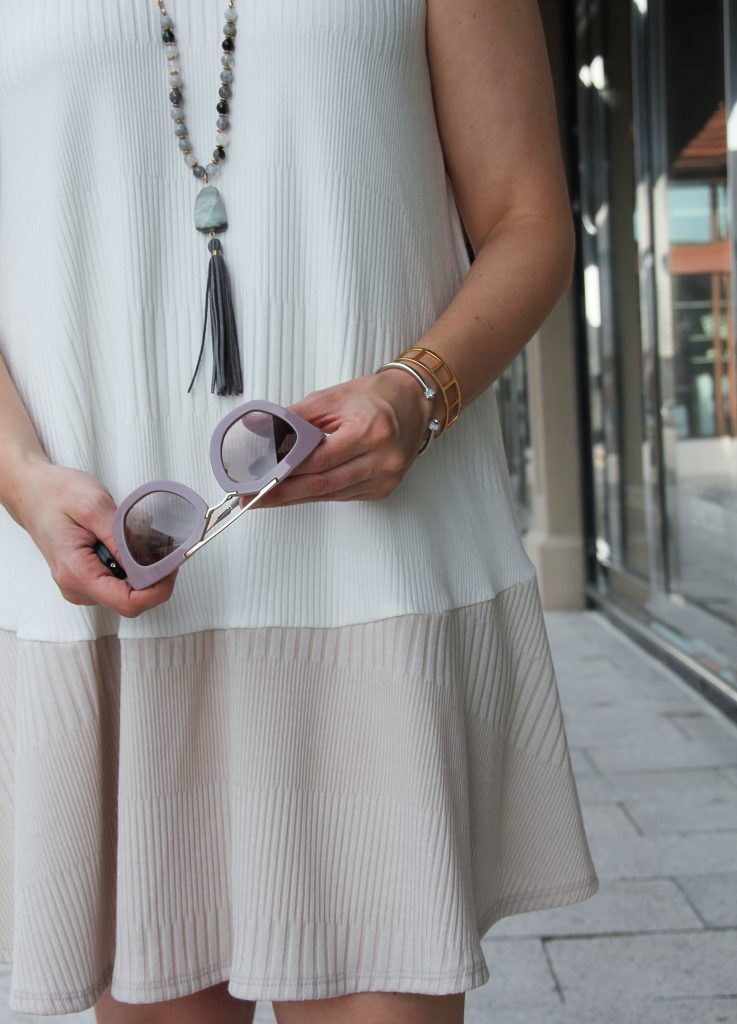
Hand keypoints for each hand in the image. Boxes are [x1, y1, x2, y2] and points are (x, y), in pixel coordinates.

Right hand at [8, 456, 177, 615]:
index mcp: (77, 573)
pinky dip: (134, 566)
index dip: (158, 588)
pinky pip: (121, 582)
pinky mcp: (88, 579)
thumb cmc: (57, 494)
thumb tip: (150, 561)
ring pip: (128, 592)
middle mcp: (78, 588)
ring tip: (145, 539)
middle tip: (167, 547)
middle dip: (155, 577)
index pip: (128, 603)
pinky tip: (132, 544)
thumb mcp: (93, 506)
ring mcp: (82, 586)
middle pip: (132, 600)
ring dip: (145, 570)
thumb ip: (122, 537)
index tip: (173, 565)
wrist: (33, 492)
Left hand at [250, 370, 439, 507]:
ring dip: (299, 496)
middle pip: (323, 485)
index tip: (260, 479)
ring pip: (331, 495)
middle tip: (254, 498)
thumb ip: (297, 418)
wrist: (414, 403)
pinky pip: (343, 496)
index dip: (286, 472)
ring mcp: (385, 478)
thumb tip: (263, 432)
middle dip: (285, 493)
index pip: (319, 460)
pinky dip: (319, 493)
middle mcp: (382, 460)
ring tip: (270, 496)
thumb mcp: (332, 397)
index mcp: (370, 432)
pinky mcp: (383, 489)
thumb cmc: (376, 397)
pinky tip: (300, 491)